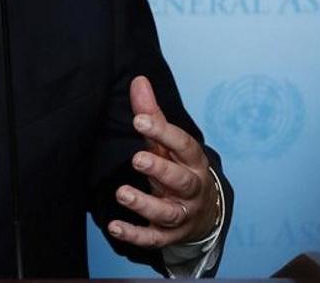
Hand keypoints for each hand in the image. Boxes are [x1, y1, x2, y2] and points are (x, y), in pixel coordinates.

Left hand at [108, 76, 219, 248]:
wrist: (203, 212)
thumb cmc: (179, 168)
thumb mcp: (168, 143)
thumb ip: (152, 114)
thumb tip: (139, 81)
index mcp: (192, 161)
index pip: (183, 145)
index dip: (163, 132)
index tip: (140, 119)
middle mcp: (191, 189)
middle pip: (181, 180)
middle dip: (160, 170)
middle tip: (137, 159)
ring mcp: (182, 214)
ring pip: (168, 212)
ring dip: (145, 204)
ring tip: (122, 193)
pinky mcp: (169, 235)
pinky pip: (154, 238)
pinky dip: (136, 234)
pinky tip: (115, 227)